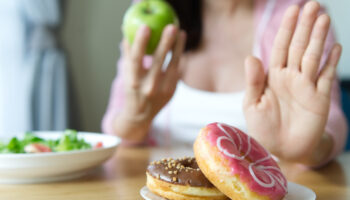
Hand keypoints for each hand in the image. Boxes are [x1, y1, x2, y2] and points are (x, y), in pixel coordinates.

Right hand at [116, 24, 185, 141]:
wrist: (140, 115)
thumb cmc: (132, 89)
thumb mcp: (126, 73)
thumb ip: (128, 54)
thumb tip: (127, 31)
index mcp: (133, 81)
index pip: (136, 59)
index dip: (140, 42)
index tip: (145, 26)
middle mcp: (148, 86)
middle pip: (158, 61)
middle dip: (165, 43)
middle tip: (171, 27)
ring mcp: (162, 90)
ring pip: (173, 65)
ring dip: (178, 47)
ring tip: (181, 32)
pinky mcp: (172, 91)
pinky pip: (178, 70)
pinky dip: (179, 56)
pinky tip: (180, 45)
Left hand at [243, 1, 341, 164]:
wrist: (281, 150)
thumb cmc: (263, 128)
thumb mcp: (252, 104)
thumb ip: (254, 81)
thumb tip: (251, 56)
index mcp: (273, 76)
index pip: (280, 47)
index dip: (286, 29)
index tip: (292, 10)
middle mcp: (290, 77)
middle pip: (299, 47)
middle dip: (305, 26)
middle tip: (312, 5)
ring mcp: (306, 86)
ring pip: (313, 57)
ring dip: (318, 38)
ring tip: (323, 18)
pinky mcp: (319, 98)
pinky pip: (326, 77)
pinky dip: (331, 62)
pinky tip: (335, 47)